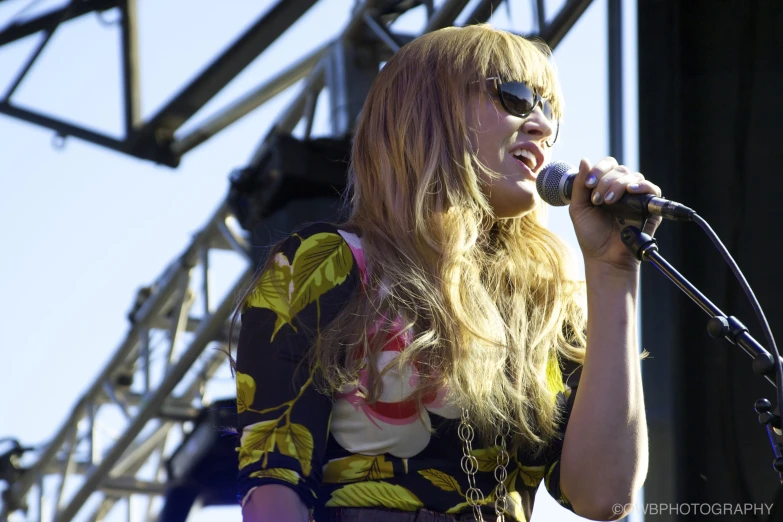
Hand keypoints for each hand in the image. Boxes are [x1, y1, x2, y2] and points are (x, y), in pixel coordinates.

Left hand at [569, 157, 662, 271]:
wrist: (604, 258)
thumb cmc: (591, 235)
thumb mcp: (578, 208)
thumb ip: (579, 185)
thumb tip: (584, 159)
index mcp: (605, 187)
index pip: (607, 166)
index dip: (598, 170)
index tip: (588, 184)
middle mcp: (621, 190)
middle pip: (619, 169)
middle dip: (605, 181)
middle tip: (597, 199)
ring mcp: (635, 198)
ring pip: (632, 176)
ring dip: (618, 185)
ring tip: (608, 202)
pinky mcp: (648, 208)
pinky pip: (652, 189)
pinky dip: (642, 186)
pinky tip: (631, 191)